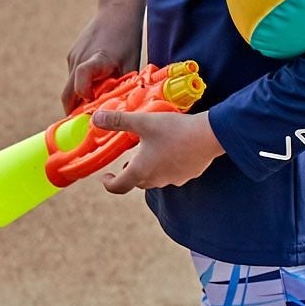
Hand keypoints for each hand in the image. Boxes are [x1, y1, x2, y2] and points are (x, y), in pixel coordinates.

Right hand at [61, 0, 145, 112]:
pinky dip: (81, 86)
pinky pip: (73, 77)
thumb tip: (122, 110)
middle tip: (87, 125)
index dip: (83, 97)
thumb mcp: (130, 63)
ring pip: (70, 87)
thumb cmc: (127, 37)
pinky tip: (97, 87)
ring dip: (79, 99)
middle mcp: (79, 59)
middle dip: (74, 112)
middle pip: (67, 94)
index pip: (80, 80)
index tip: (90, 109)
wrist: (117, 10)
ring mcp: (73, 57)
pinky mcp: (72, 55)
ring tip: (96, 105)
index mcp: (96, 60)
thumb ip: (122, 85)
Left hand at [91, 107, 224, 192]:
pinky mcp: (189, 174)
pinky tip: (173, 150)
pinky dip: (168, 165)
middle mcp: (156, 179)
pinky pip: (173, 173)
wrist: (209, 136)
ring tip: (152, 151)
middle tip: (130, 159)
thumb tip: (95, 118)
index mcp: (141, 170)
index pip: (118, 187)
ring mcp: (174, 179)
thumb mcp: (143, 122)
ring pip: (156, 178)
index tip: (106, 177)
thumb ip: (118, 121)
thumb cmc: (174, 130)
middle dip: (131, 172)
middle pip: (137, 182)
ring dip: (150, 168)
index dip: (109, 184)